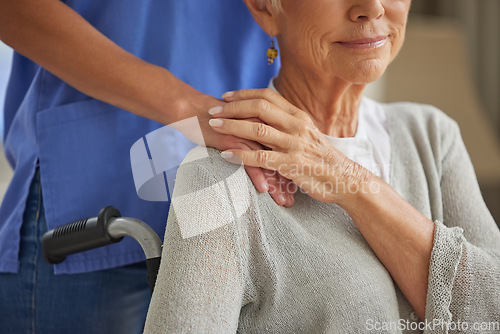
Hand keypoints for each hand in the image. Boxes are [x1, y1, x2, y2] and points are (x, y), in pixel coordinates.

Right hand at [174, 90, 294, 206]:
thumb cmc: (217, 120)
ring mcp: (248, 132)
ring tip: (284, 201)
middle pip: (283, 156)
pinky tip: (264, 189)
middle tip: (293, 200)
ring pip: (269, 160)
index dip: (295, 168)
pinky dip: (258, 175)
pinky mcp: (233, 139)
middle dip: (291, 180)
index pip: (287, 148)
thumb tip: (265, 153)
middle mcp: (262, 126)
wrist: (192, 109)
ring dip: (278, 183)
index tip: (300, 188)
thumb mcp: (242, 126)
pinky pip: (249, 159)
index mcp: (267, 122)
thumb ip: (256, 136)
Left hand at [208, 88, 374, 204]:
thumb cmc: (322, 159)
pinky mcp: (291, 164)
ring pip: (257, 130)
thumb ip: (288, 124)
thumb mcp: (308, 134)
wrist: (344, 179)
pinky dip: (240, 156)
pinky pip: (260, 158)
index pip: (267, 96)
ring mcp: (294, 145)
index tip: (226, 96)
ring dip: (232, 127)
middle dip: (232, 107)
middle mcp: (296, 126)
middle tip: (212, 110)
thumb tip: (267, 117)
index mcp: (298, 116)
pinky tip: (226, 155)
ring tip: (213, 126)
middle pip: (259, 108)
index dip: (244, 94)